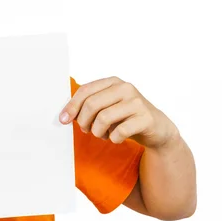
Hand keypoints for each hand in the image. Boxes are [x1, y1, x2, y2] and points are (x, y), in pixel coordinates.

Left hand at [59, 76, 178, 149]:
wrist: (158, 129)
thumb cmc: (126, 117)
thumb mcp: (107, 106)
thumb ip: (89, 105)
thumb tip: (64, 116)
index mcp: (113, 82)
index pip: (85, 91)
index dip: (71, 106)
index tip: (63, 120)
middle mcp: (125, 88)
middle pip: (92, 105)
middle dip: (84, 122)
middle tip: (86, 131)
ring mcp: (137, 102)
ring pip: (103, 118)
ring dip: (98, 132)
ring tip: (102, 134)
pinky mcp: (146, 118)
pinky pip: (119, 132)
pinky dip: (113, 139)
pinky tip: (116, 138)